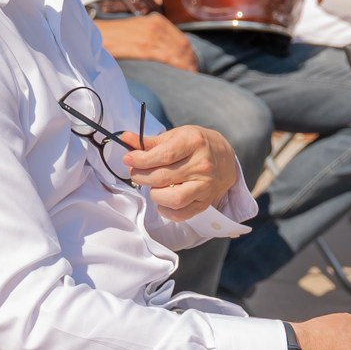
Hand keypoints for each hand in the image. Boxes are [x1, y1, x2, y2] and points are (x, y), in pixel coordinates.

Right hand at [97, 13, 196, 71]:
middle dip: (191, 62)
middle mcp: (157, 26)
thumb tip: (167, 52)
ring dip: (186, 66)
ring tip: (189, 77)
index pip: (182, 39)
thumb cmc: (117, 35)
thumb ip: (154, 36)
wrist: (97, 33)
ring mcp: (151, 36)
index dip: (190, 55)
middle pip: (183, 46)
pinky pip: (166, 57)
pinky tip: (182, 74)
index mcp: (157, 20)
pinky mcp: (144, 47)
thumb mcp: (139, 29)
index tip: (193, 66)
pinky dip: (178, 65)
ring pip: (177, 52)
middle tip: (193, 75)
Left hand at [121, 122, 238, 219]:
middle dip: (141, 176)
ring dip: (154, 194)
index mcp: (194, 143)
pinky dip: (166, 211)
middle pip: (162, 178)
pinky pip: (181, 214)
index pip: (162, 156)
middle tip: (135, 173)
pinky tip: (162, 200)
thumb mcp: (176, 136)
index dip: (140, 160)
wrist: (225, 157)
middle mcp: (202, 165)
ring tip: (151, 186)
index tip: (128, 159)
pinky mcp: (205, 202)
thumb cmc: (197, 144)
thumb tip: (125, 139)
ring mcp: (205, 185)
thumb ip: (149, 142)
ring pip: (173, 199)